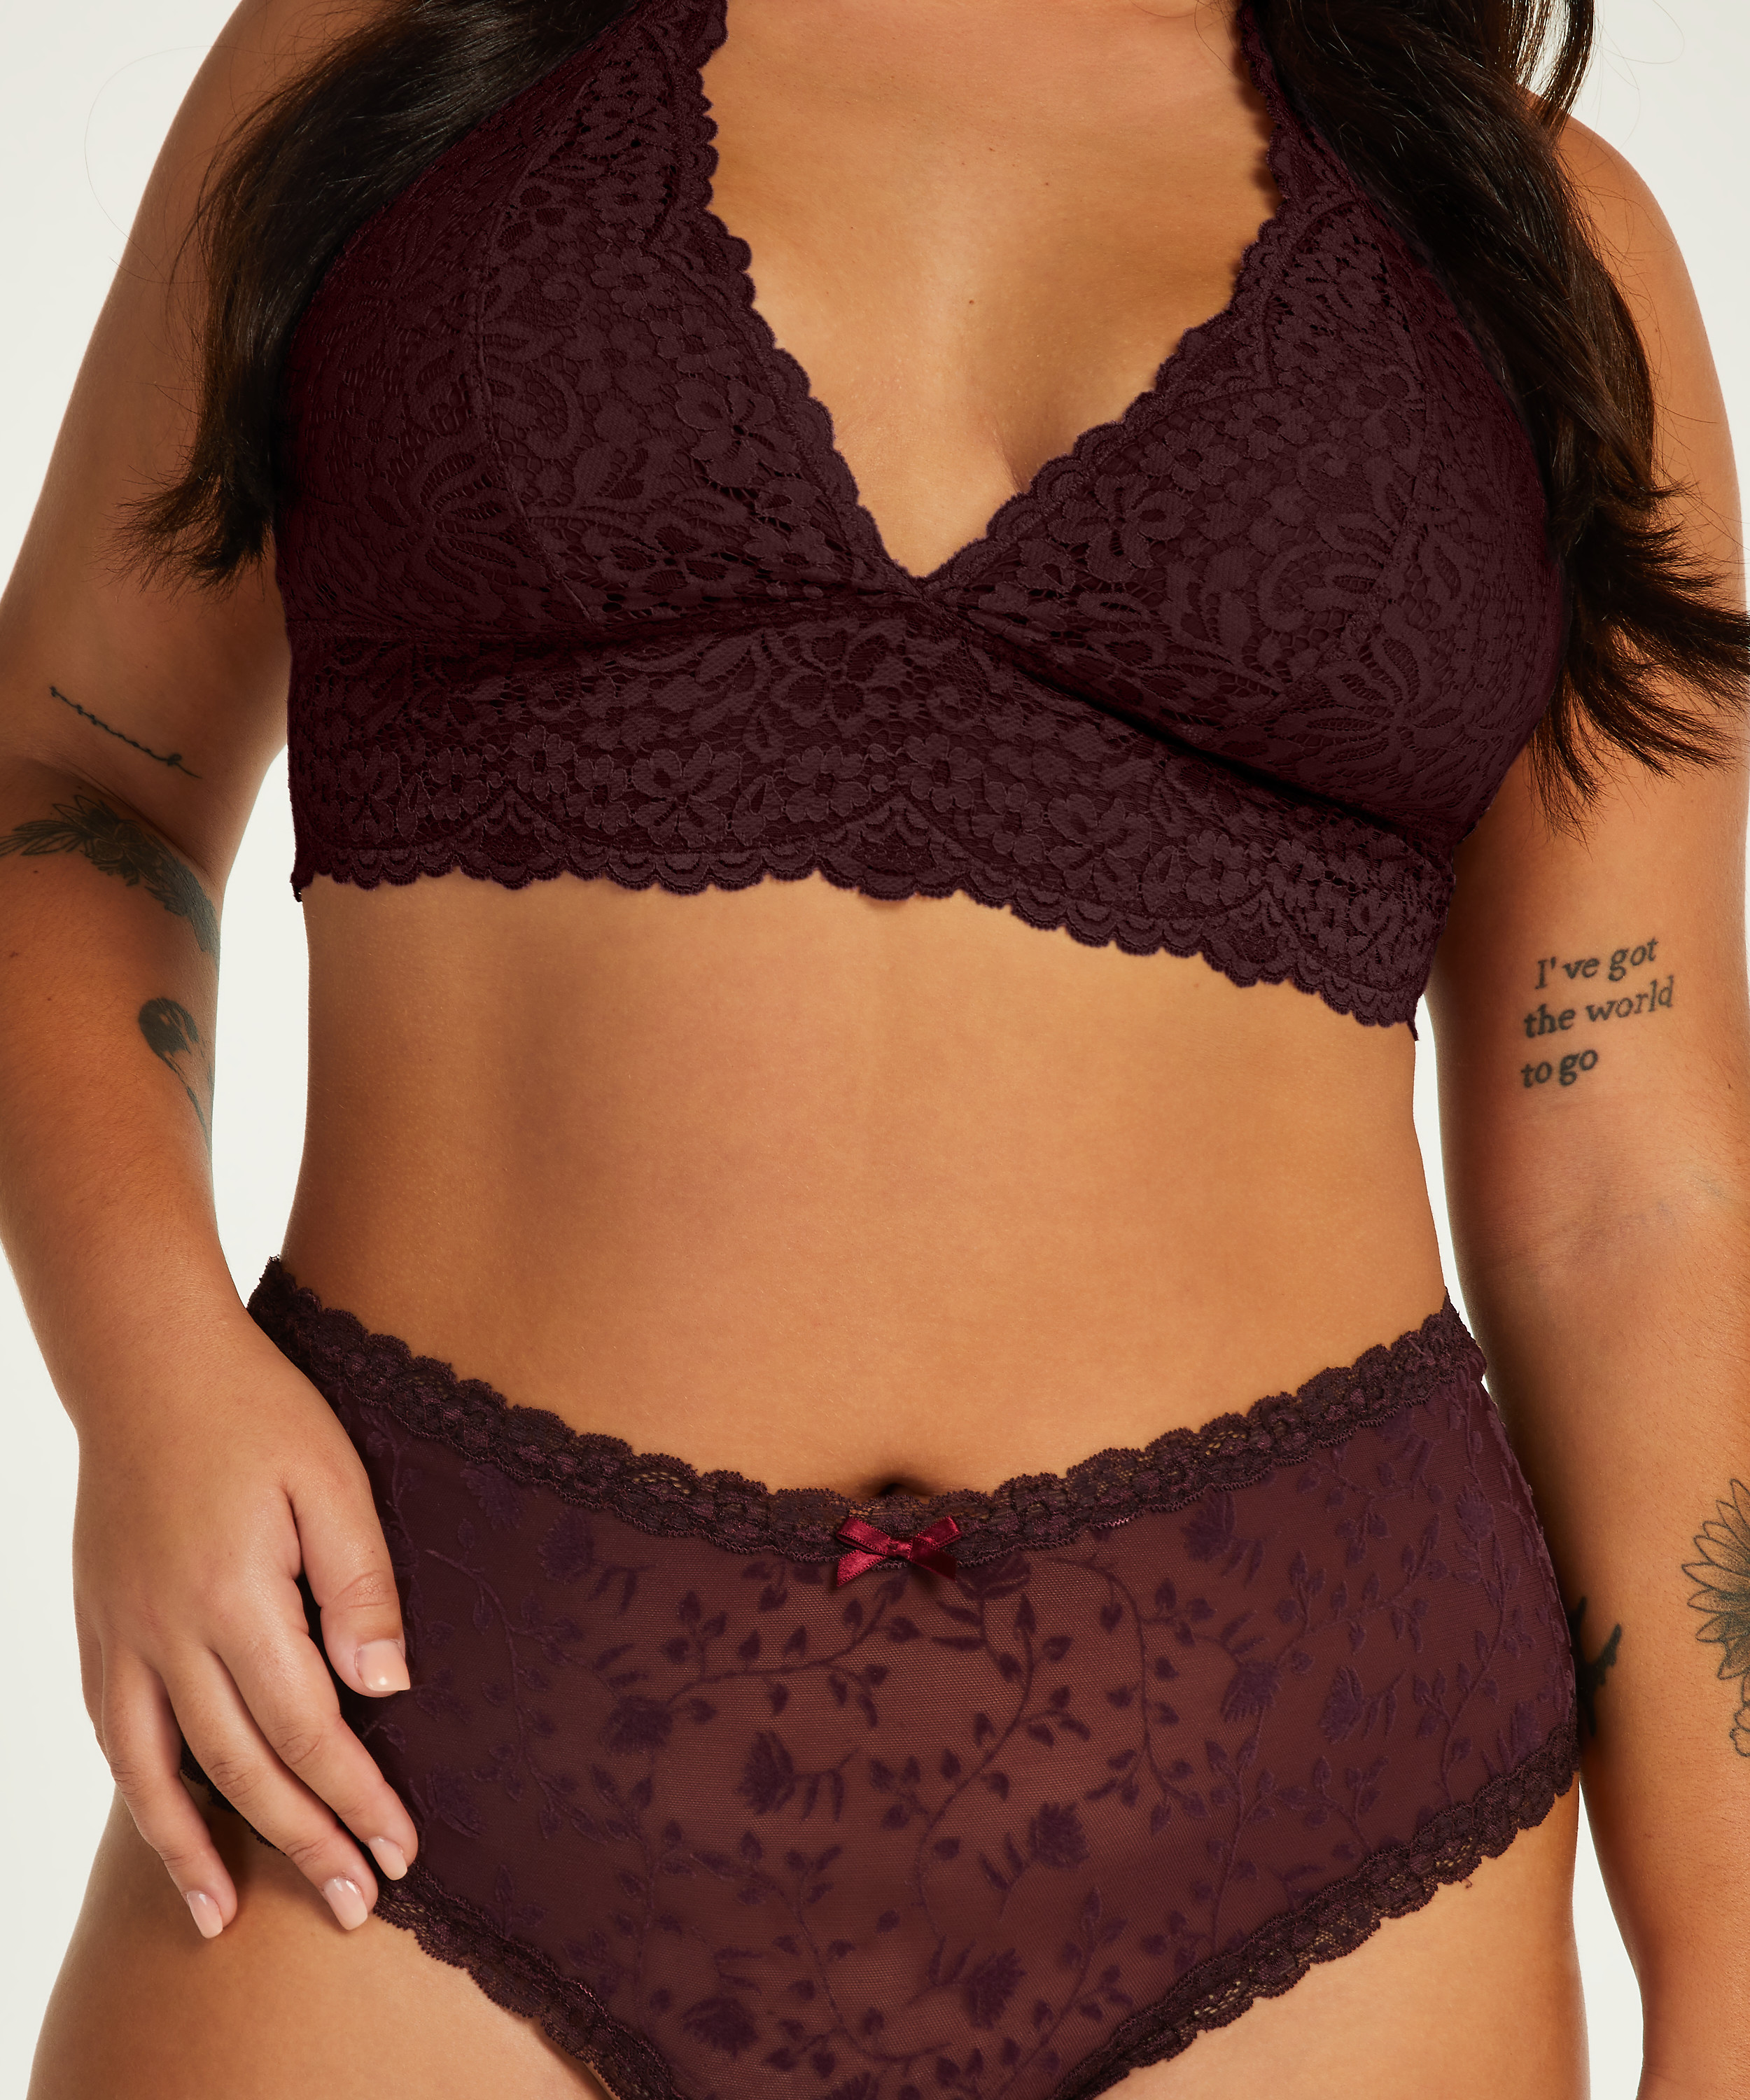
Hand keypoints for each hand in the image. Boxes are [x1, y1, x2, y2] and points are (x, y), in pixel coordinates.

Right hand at [71, 1311, 419, 1937]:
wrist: (149, 1367)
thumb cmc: (259, 1414)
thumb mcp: (333, 1479)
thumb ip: (361, 1585)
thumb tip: (387, 1688)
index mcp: (236, 1597)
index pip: (309, 1728)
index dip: (356, 1798)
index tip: (400, 1853)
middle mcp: (167, 1632)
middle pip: (240, 1767)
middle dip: (301, 1843)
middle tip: (352, 1906)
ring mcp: (120, 1634)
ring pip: (155, 1772)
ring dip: (195, 1852)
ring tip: (226, 1918)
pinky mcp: (96, 1626)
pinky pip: (112, 1732)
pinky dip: (138, 1794)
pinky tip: (165, 1828)